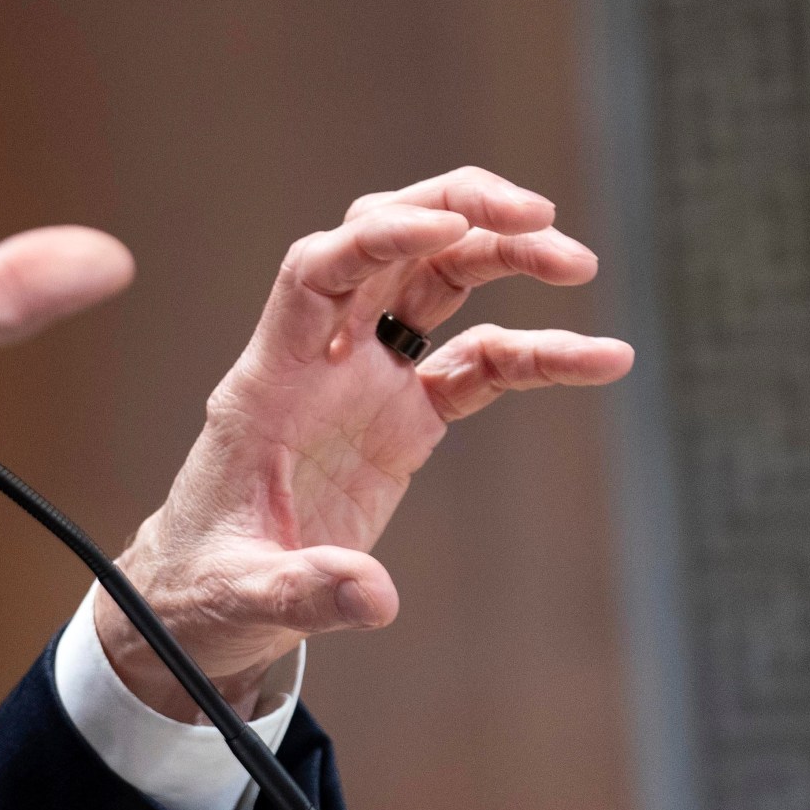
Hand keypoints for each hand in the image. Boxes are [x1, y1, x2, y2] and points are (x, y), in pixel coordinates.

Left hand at [98, 167, 634, 719]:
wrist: (205, 597)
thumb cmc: (207, 584)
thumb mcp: (244, 594)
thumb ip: (305, 590)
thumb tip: (374, 597)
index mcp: (271, 381)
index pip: (316, 272)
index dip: (377, 236)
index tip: (447, 224)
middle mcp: (321, 361)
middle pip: (385, 246)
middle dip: (455, 212)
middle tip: (539, 215)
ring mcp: (366, 380)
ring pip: (435, 283)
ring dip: (502, 255)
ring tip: (579, 261)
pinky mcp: (405, 416)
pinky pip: (478, 364)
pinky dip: (537, 355)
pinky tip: (604, 358)